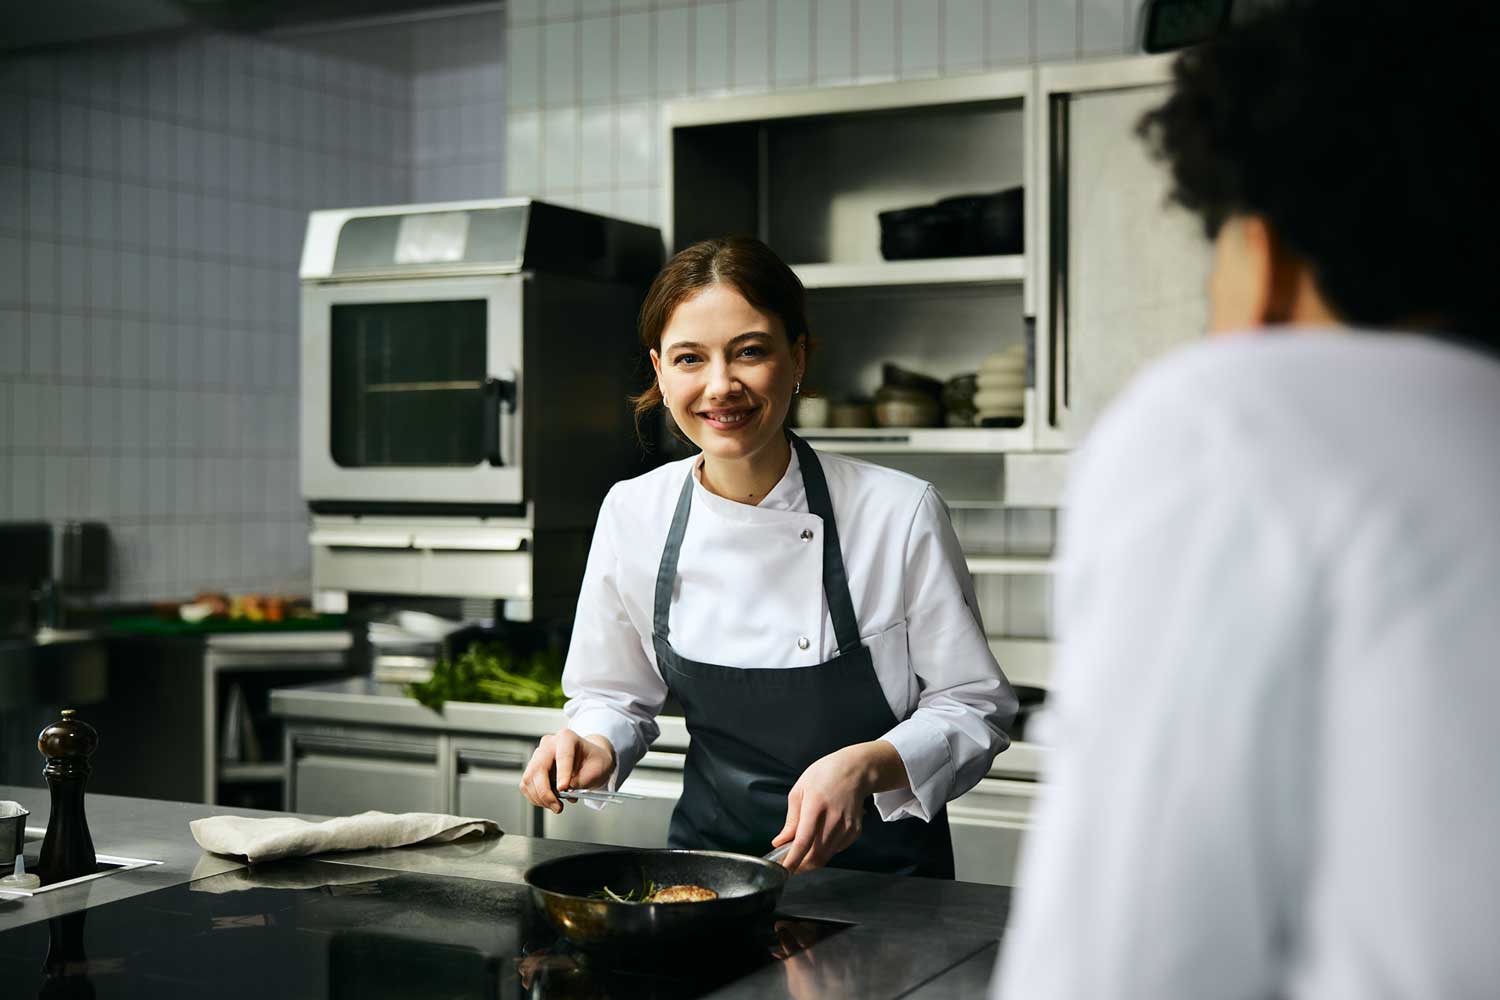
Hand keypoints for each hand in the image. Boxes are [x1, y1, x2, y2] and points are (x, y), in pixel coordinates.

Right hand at [519, 730, 615, 812]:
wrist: (590, 760)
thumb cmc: (594, 761)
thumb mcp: (598, 769)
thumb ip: (582, 780)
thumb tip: (566, 792)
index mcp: (567, 738)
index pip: (562, 755)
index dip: (562, 773)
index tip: (563, 789)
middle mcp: (549, 744)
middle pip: (539, 768)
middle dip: (546, 792)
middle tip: (558, 806)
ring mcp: (538, 756)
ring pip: (529, 779)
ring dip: (540, 798)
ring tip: (556, 806)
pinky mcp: (532, 768)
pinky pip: (527, 785)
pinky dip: (536, 798)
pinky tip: (548, 802)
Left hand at [771, 743, 887, 873]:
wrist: (855, 770)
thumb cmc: (824, 775)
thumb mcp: (800, 791)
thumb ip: (791, 820)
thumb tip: (780, 842)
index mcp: (815, 806)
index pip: (803, 841)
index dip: (792, 860)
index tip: (782, 871)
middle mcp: (833, 819)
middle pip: (815, 855)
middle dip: (800, 866)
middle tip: (788, 865)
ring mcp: (847, 827)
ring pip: (826, 856)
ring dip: (811, 860)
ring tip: (802, 851)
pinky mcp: (855, 832)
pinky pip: (836, 850)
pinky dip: (825, 851)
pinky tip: (820, 838)